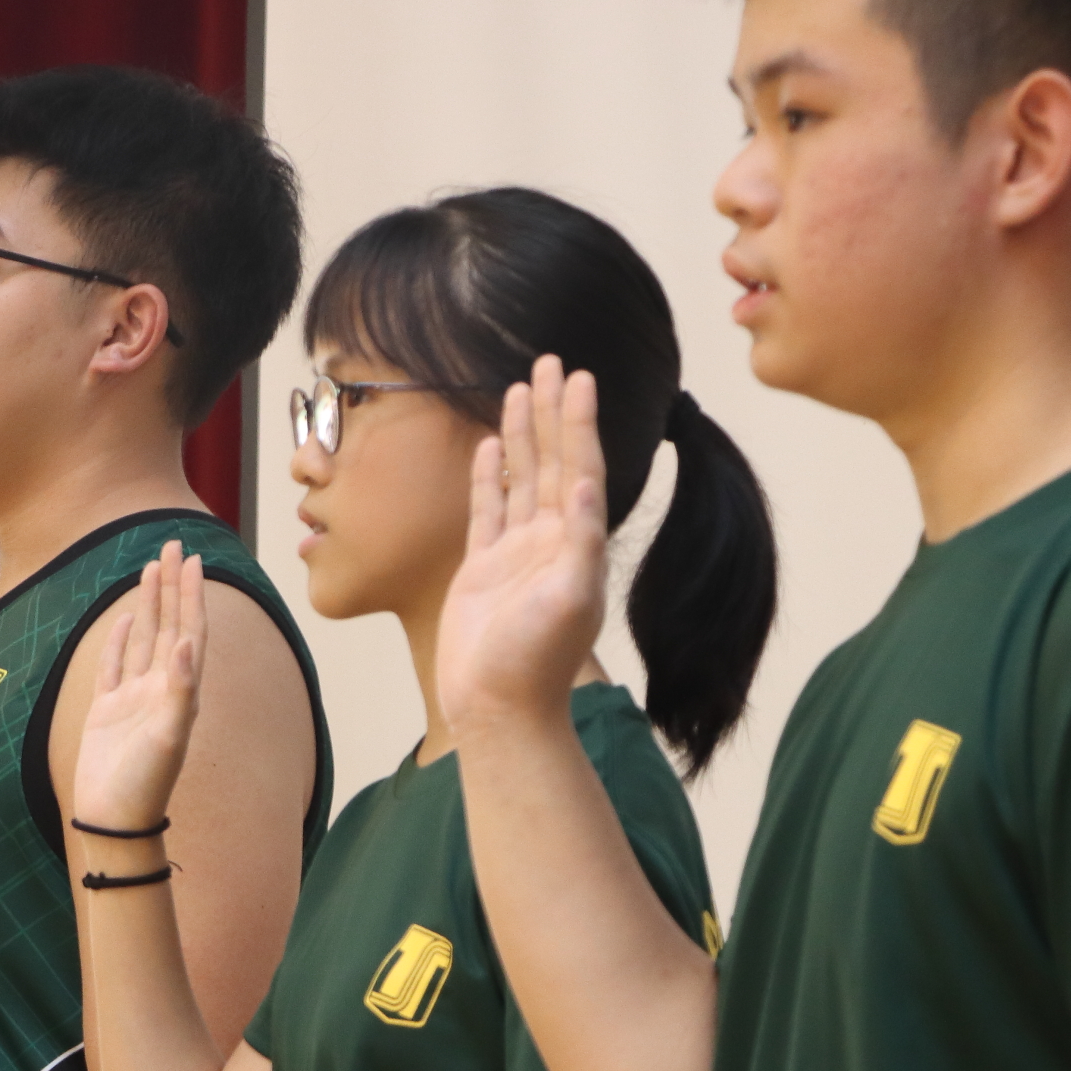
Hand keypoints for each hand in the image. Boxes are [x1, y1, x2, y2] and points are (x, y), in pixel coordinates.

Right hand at [72, 542, 202, 835]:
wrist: (113, 822)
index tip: (192, 558)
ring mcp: (133, 699)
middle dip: (172, 585)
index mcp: (181, 692)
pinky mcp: (106, 711)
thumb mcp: (169, 737)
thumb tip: (190, 643)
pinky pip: (115, 665)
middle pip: (170, 625)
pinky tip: (124, 617)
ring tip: (151, 566)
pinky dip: (120, 639)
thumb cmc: (145, 785)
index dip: (192, 594)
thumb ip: (181, 690)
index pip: (190, 630)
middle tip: (173, 543)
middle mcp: (161, 690)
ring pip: (143, 638)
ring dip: (149, 603)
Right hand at [435, 356, 610, 738]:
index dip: (579, 422)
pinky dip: (491, 476)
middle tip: (549, 361)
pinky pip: (488, 510)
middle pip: (553, 460)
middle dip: (552, 412)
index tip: (578, 377)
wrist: (497, 708)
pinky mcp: (483, 569)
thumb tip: (587, 483)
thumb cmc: (535, 662)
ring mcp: (516, 553)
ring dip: (522, 434)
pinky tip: (489, 447)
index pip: (580, 467)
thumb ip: (581, 541)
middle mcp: (550, 541)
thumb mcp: (570, 599)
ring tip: (518, 388)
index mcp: (576, 543)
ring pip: (521, 478)